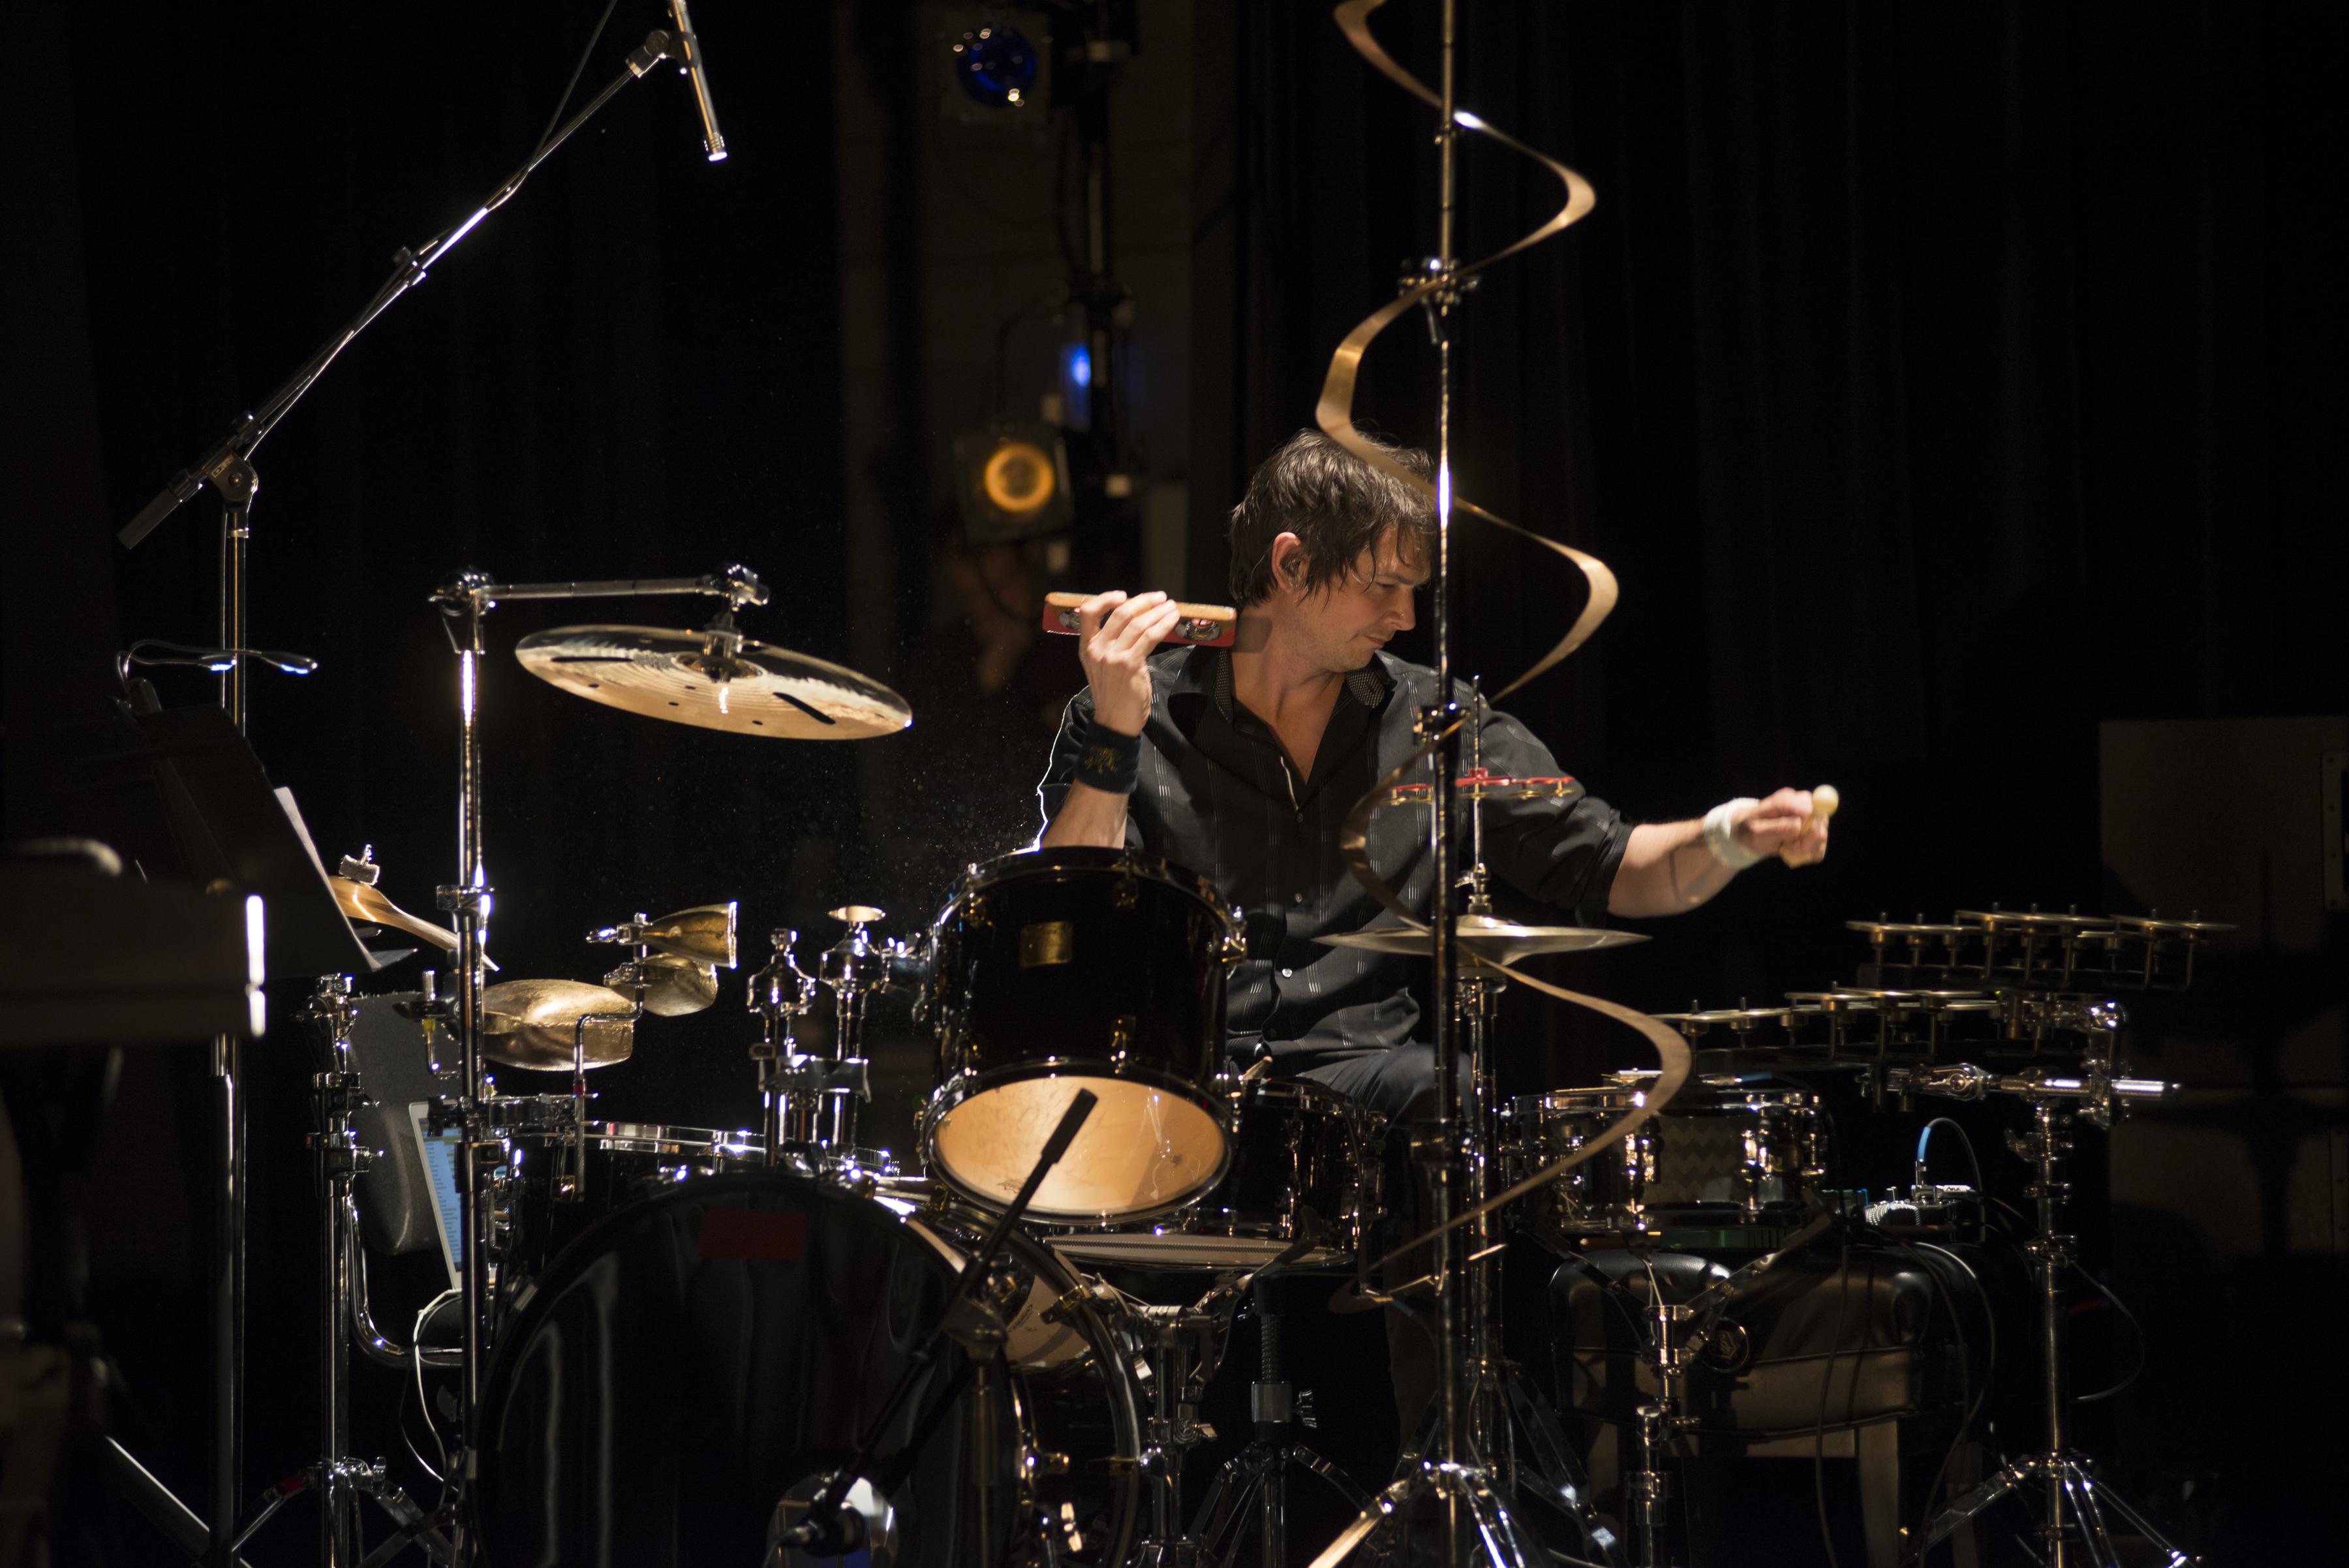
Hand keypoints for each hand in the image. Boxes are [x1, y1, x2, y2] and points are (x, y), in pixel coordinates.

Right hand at [1076, 590, 1181, 733]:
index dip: (1105, 599)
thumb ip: (1110, 644)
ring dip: (1158, 612)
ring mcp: (1113, 657)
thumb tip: (1134, 620)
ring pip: (1138, 624)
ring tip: (1171, 607)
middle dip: (1144, 601)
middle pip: (1120, 614)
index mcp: (1087, 647)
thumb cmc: (1112, 694)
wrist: (1115, 721)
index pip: (1088, 612)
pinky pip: (1150, 637)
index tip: (1123, 595)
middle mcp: (1097, 649)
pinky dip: (1163, 625)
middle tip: (1160, 598)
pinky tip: (1172, 620)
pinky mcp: (1130, 665)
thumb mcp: (1101, 666)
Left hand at [1734, 787, 1831, 866]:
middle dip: (1808, 841)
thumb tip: (1799, 825)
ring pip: (1823, 833)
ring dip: (1809, 848)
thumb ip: (1777, 827)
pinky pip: (1821, 841)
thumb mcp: (1757, 831)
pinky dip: (1811, 850)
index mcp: (1785, 799)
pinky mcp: (1813, 823)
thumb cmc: (1751, 828)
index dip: (1807, 830)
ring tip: (1790, 849)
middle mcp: (1801, 801)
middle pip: (1820, 822)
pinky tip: (1797, 851)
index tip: (1794, 845)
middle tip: (1789, 849)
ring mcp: (1810, 812)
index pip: (1809, 811)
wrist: (1749, 831)